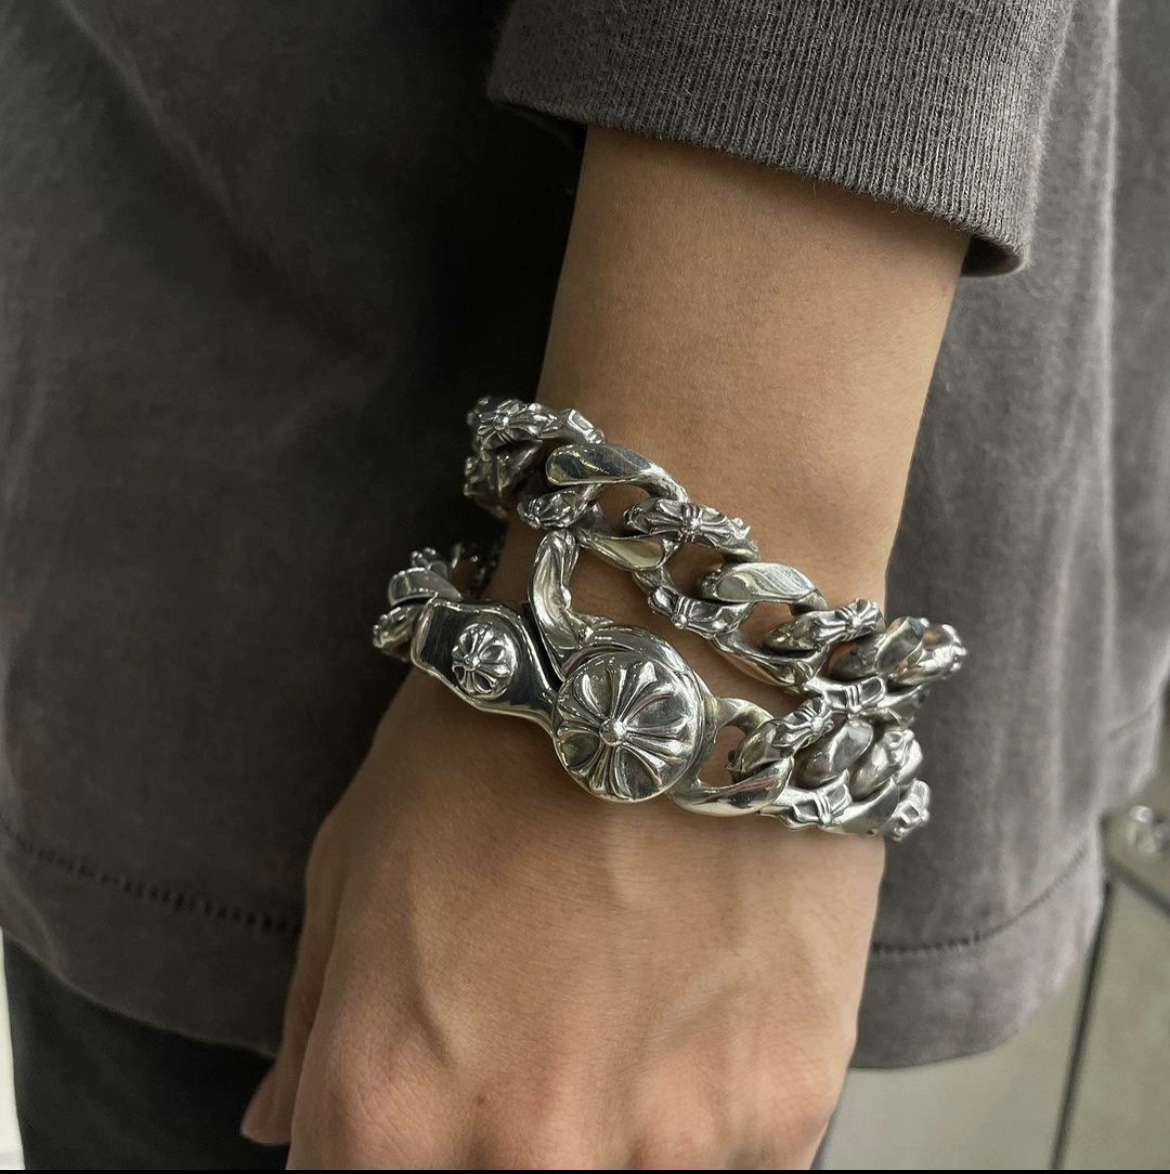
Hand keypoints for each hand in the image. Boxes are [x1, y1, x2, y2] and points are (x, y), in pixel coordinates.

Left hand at [242, 668, 882, 1167]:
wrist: (680, 658)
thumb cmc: (500, 737)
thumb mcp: (356, 860)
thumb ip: (313, 1025)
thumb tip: (284, 1130)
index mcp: (388, 1101)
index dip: (386, 1152)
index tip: (423, 1111)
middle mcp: (526, 1154)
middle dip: (496, 1140)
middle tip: (531, 1036)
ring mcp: (668, 1148)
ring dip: (611, 1132)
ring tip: (620, 1011)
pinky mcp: (786, 1112)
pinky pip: (730, 1169)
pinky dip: (701, 1112)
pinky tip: (695, 1005)